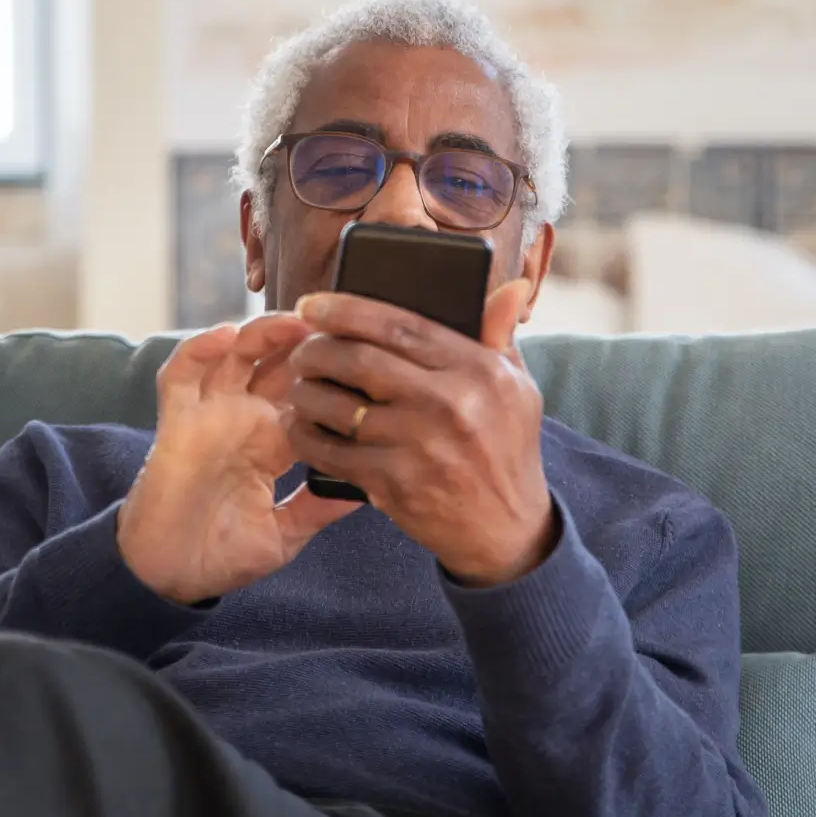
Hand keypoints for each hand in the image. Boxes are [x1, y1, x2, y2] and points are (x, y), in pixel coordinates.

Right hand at [117, 315, 360, 604]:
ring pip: (236, 354)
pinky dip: (199, 349)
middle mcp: (245, 419)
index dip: (336, 373)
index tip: (369, 358)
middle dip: (307, 340)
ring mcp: (211, 415)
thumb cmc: (223, 554)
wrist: (169, 575)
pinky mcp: (177, 421)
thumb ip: (320, 507)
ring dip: (263, 332)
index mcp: (275, 442)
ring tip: (294, 322)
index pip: (312, 393)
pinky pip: (181, 374)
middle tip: (339, 324)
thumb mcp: (286, 533)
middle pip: (278, 362)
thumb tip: (369, 489)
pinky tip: (225, 335)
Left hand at [283, 281, 559, 587]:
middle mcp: (449, 403)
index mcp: (478, 370)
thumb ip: (500, 334)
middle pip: (360, 359)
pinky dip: (307, 435)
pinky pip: (333, 451)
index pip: (400, 324)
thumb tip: (509, 285)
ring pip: (339, 404)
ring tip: (297, 384)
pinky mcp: (395, 483)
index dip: (347, 309)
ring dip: (305, 390)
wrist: (508, 530)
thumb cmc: (507, 449)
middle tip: (301, 348)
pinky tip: (299, 425)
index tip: (313, 305)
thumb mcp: (518, 388)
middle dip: (317, 348)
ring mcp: (420, 445)